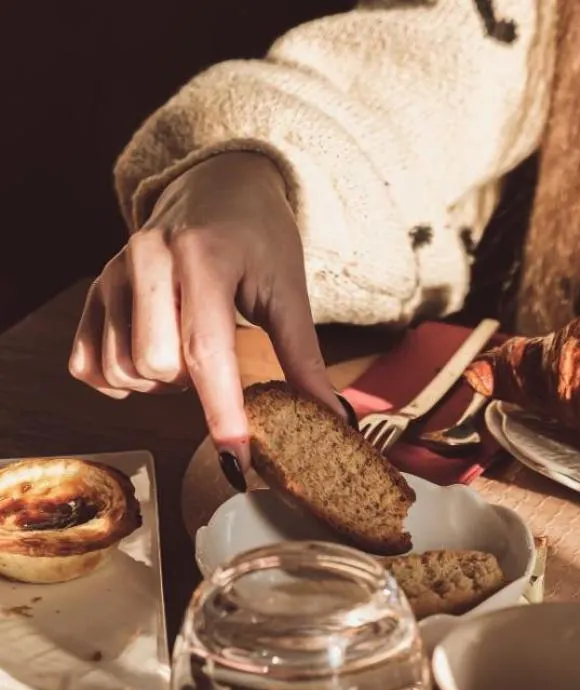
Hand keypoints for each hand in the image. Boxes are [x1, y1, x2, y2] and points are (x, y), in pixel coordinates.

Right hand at [69, 152, 341, 466]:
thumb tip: (333, 420)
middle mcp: (149, 258)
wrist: (218, 182)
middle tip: (215, 362)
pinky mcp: (96, 288)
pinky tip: (149, 359)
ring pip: (123, 368)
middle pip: (157, 365)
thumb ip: (304, 359)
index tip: (237, 459)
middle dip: (190, 385)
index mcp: (204, 257)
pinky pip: (88, 362)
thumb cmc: (259, 236)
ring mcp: (114, 271)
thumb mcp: (289, 290)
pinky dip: (118, 377)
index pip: (207, 352)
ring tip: (186, 353)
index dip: (222, 414)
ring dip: (158, 383)